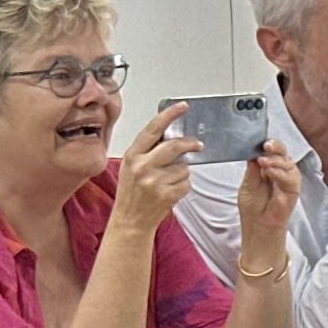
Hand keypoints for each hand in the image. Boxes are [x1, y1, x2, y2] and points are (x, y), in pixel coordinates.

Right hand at [112, 105, 197, 231]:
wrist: (129, 221)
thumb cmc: (132, 193)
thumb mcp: (131, 166)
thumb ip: (148, 150)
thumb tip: (172, 134)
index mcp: (132, 156)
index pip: (152, 129)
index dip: (169, 115)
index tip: (182, 106)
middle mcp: (142, 167)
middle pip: (175, 146)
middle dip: (190, 144)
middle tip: (197, 145)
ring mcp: (154, 181)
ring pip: (183, 167)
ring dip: (182, 172)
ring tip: (167, 182)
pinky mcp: (166, 195)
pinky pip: (186, 183)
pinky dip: (183, 186)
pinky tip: (169, 192)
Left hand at [237, 139, 301, 240]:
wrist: (258, 225)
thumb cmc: (253, 207)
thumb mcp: (248, 184)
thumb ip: (252, 170)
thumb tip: (254, 153)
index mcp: (268, 167)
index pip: (271, 152)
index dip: (268, 145)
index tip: (261, 142)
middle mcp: (280, 171)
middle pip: (282, 153)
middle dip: (275, 147)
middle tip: (266, 146)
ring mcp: (288, 179)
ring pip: (288, 162)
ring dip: (276, 160)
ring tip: (263, 162)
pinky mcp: (294, 189)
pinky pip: (291, 177)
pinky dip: (280, 172)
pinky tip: (270, 172)